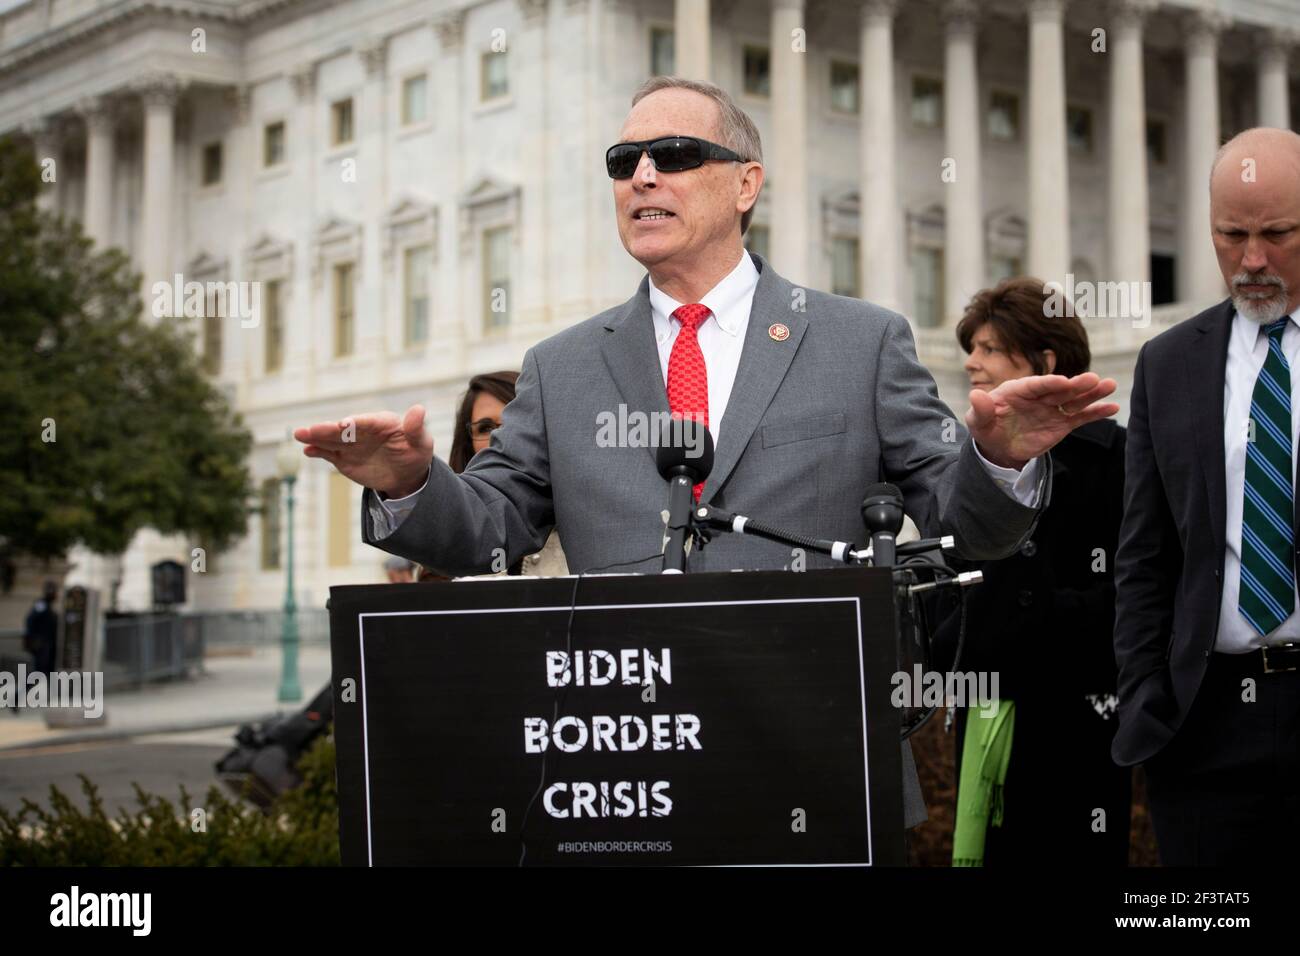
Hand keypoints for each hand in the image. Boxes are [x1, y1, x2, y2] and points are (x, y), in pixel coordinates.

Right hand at [294, 404, 433, 497]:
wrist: (406, 474)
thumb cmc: (415, 453)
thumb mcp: (421, 442)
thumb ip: (416, 428)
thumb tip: (419, 409)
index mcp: (381, 422)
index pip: (366, 421)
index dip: (355, 422)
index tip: (343, 425)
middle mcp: (362, 430)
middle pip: (343, 429)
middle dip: (327, 429)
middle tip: (312, 430)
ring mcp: (351, 443)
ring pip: (331, 439)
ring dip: (316, 437)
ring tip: (300, 435)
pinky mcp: (343, 457)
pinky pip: (328, 453)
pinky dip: (318, 451)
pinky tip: (307, 450)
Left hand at [966, 372, 1119, 468]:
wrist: (998, 447)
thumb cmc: (986, 428)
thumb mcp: (977, 422)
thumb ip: (980, 409)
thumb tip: (974, 394)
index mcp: (1017, 390)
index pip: (1035, 385)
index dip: (1049, 383)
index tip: (1063, 382)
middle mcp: (1038, 396)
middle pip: (1059, 389)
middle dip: (1076, 385)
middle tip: (1094, 379)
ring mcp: (1052, 409)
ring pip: (1074, 400)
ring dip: (1092, 394)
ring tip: (1110, 386)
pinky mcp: (1062, 423)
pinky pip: (1080, 417)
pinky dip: (1096, 412)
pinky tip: (1112, 407)